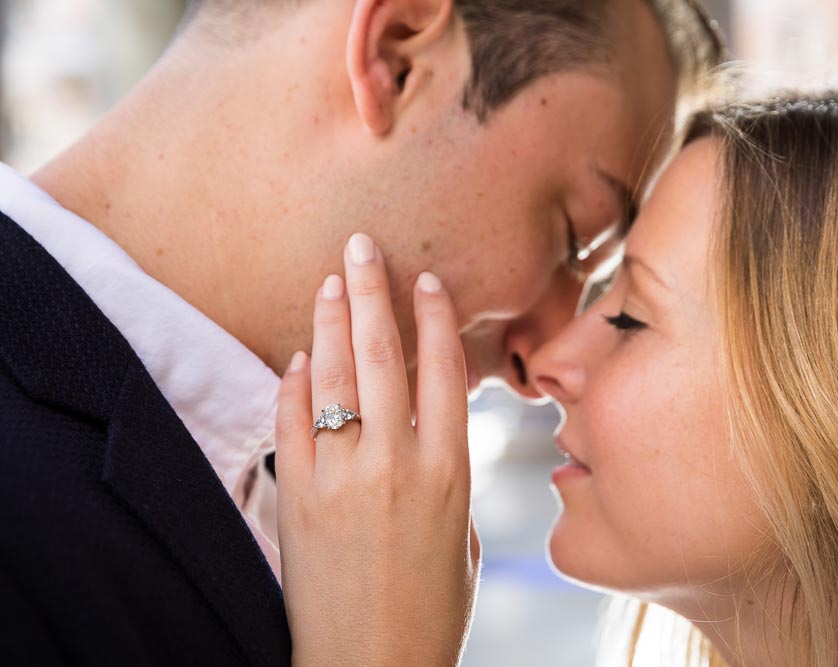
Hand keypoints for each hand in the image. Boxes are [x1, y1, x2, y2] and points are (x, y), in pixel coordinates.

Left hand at [275, 233, 480, 666]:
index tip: (424, 278)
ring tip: (329, 281)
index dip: (433, 316)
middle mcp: (396, 462)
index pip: (442, 370)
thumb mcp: (462, 536)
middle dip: (371, 291)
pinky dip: (297, 383)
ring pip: (337, 376)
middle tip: (361, 246)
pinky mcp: (298, 497)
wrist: (372, 666)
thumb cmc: (433, 610)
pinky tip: (301, 355)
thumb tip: (424, 433)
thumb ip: (445, 475)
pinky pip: (295, 422)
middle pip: (384, 354)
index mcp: (449, 471)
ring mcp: (342, 476)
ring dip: (332, 322)